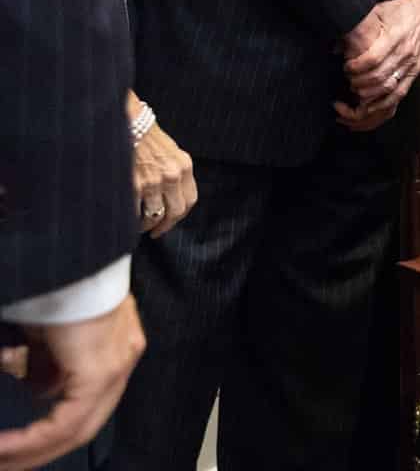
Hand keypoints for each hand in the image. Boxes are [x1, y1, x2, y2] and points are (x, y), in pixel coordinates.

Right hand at [0, 295, 144, 470]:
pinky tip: (3, 447)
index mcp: (112, 348)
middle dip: (38, 448)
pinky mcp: (100, 370)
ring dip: (31, 448)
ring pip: (76, 428)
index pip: (84, 405)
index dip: (46, 433)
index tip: (9, 447)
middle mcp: (121, 358)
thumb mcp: (45, 331)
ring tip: (0, 456)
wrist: (65, 254)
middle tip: (4, 460)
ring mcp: (116, 365)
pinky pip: (67, 422)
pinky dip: (32, 439)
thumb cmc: (52, 284)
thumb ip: (44, 361)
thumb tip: (32, 384)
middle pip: (83, 424)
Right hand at [130, 105, 196, 236]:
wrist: (128, 121)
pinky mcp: (134, 184)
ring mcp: (153, 181)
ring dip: (146, 225)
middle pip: (175, 212)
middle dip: (165, 226)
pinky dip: (132, 219)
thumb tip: (170, 196)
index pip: (190, 200)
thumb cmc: (145, 136)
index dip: (180, 216)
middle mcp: (172, 175)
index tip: (171, 222)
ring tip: (139, 226)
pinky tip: (128, 218)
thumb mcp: (170, 152)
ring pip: (155, 215)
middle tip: (156, 231)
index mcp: (184, 166)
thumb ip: (174, 172)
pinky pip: (135, 211)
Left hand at [337, 0, 419, 125]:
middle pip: (379, 79)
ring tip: (352, 98)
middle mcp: (405, 55)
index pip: (373, 60)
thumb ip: (356, 29)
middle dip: (358, 85)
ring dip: (367, 100)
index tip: (346, 67)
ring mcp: (411, 67)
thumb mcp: (375, 12)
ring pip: (388, 93)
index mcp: (395, 37)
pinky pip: (398, 98)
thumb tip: (336, 48)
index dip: (355, 68)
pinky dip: (381, 108)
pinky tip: (366, 111)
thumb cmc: (398, 11)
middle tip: (347, 82)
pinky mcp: (413, 74)